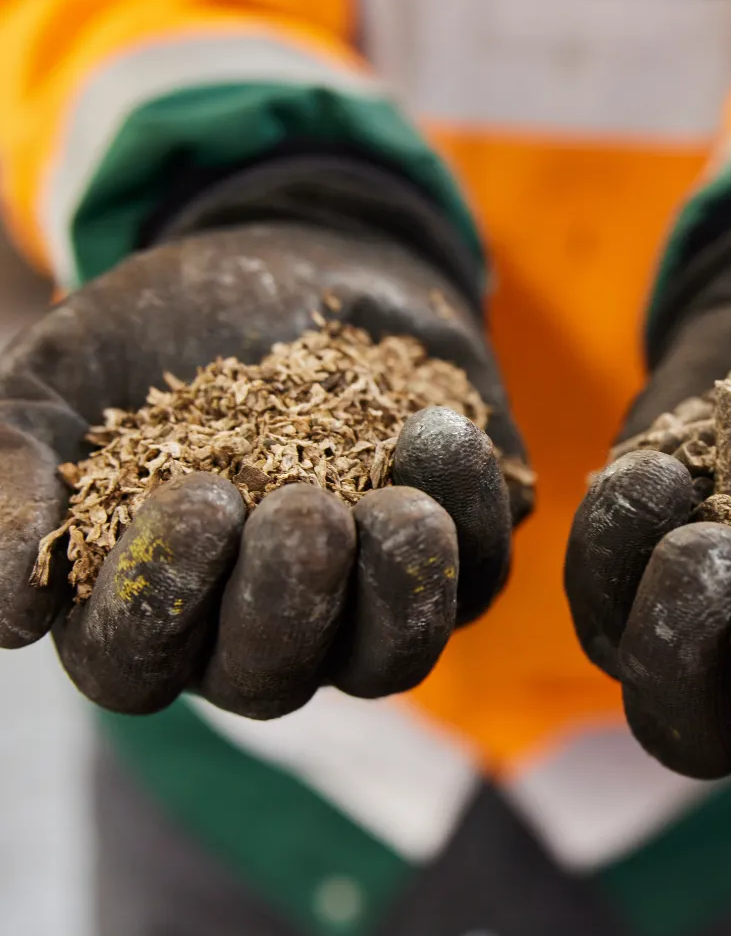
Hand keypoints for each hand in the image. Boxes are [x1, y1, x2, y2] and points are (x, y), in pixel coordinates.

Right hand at [0, 222, 529, 718]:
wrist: (293, 259)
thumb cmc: (166, 333)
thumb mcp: (61, 384)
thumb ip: (13, 476)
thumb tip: (9, 616)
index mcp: (157, 602)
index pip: (141, 659)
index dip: (163, 600)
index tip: (193, 497)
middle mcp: (262, 622)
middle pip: (273, 676)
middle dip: (287, 602)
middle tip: (301, 511)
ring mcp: (366, 596)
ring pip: (390, 656)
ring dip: (399, 596)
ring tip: (398, 510)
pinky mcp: (455, 549)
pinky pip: (478, 571)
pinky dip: (470, 512)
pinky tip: (442, 434)